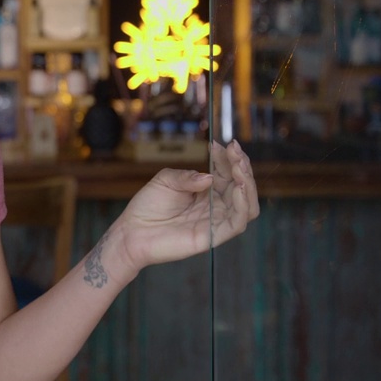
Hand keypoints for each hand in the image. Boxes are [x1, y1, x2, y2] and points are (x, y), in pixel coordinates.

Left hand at [115, 140, 258, 270]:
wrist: (132, 231)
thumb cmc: (147, 206)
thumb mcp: (166, 180)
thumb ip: (187, 176)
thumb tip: (209, 177)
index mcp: (206, 191)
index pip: (227, 173)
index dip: (228, 158)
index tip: (221, 144)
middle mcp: (215, 206)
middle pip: (241, 187)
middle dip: (242, 166)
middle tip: (234, 151)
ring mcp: (216, 221)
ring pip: (247, 205)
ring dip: (247, 184)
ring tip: (239, 167)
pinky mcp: (213, 236)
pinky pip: (237, 223)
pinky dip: (243, 205)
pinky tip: (239, 188)